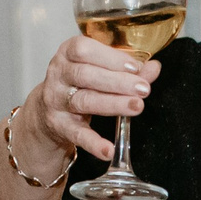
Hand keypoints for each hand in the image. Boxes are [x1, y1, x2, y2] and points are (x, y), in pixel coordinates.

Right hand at [19, 33, 159, 164]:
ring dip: (113, 104)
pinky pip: (77, 134)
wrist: (47, 109)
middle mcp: (59, 74)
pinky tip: (108, 150)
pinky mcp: (58, 125)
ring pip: (84, 101)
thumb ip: (127, 68)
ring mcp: (56, 100)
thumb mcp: (99, 69)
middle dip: (118, 81)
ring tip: (137, 106)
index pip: (84, 50)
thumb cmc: (79, 82)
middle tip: (143, 88)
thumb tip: (154, 67)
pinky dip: (93, 143)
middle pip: (86, 75)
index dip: (110, 57)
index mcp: (68, 53)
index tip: (135, 67)